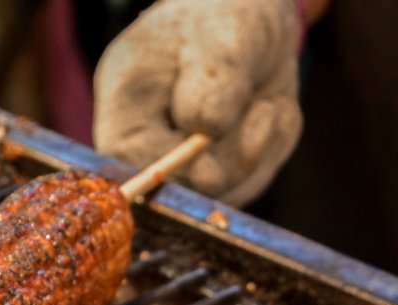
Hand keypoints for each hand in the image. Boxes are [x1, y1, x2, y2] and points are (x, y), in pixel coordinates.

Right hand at [93, 0, 302, 205]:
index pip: (142, 169)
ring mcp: (181, 167)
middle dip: (238, 152)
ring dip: (262, 147)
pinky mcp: (216, 176)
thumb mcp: (225, 37)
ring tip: (265, 102)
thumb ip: (212, 80)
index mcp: (125, 109)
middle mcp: (146, 147)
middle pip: (190, 189)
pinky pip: (251, 185)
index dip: (190, 161)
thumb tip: (205, 128)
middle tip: (264, 107)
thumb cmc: (227, 18)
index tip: (226, 125)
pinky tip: (268, 113)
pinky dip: (272, 150)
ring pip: (227, 192)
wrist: (255, 24)